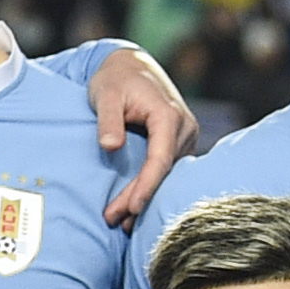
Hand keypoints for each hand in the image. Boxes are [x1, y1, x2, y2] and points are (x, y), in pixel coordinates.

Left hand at [83, 39, 200, 227]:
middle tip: (114, 220)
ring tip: (121, 222)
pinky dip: (151, 187)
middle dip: (140, 198)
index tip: (131, 207)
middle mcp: (184, 127)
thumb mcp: (105, 94)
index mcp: (168, 115)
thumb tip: (110, 146)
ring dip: (145, 197)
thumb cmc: (114, 79)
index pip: (160, 158)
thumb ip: (108, 120)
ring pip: (167, 174)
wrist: (130, 66)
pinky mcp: (179, 143)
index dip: (146, 185)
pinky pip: (167, 169)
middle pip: (164, 172)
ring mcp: (185, 136)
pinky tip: (134, 207)